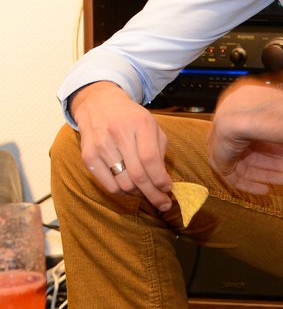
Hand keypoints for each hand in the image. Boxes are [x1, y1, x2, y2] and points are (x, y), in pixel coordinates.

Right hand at [70, 81, 174, 210]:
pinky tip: (131, 189)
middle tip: (164, 204)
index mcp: (140, 124)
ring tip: (148, 194)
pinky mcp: (88, 156)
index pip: (150, 159)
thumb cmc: (131, 118)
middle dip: (153, 194)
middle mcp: (119, 134)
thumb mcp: (152, 126)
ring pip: (123, 183)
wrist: (99, 105)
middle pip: (137, 175)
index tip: (169, 189)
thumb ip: (159, 150)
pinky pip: (108, 185)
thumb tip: (164, 181)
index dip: (161, 179)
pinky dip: (122, 192)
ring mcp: (101, 146)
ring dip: (139, 194)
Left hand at [207, 61, 282, 193]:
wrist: (269, 113)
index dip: (274, 144)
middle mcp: (229, 112)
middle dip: (271, 161)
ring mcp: (221, 132)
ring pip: (242, 159)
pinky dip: (248, 182)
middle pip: (250, 144)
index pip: (255, 126)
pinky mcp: (217, 152)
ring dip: (264, 172)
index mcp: (243, 95)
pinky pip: (230, 172)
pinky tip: (265, 188)